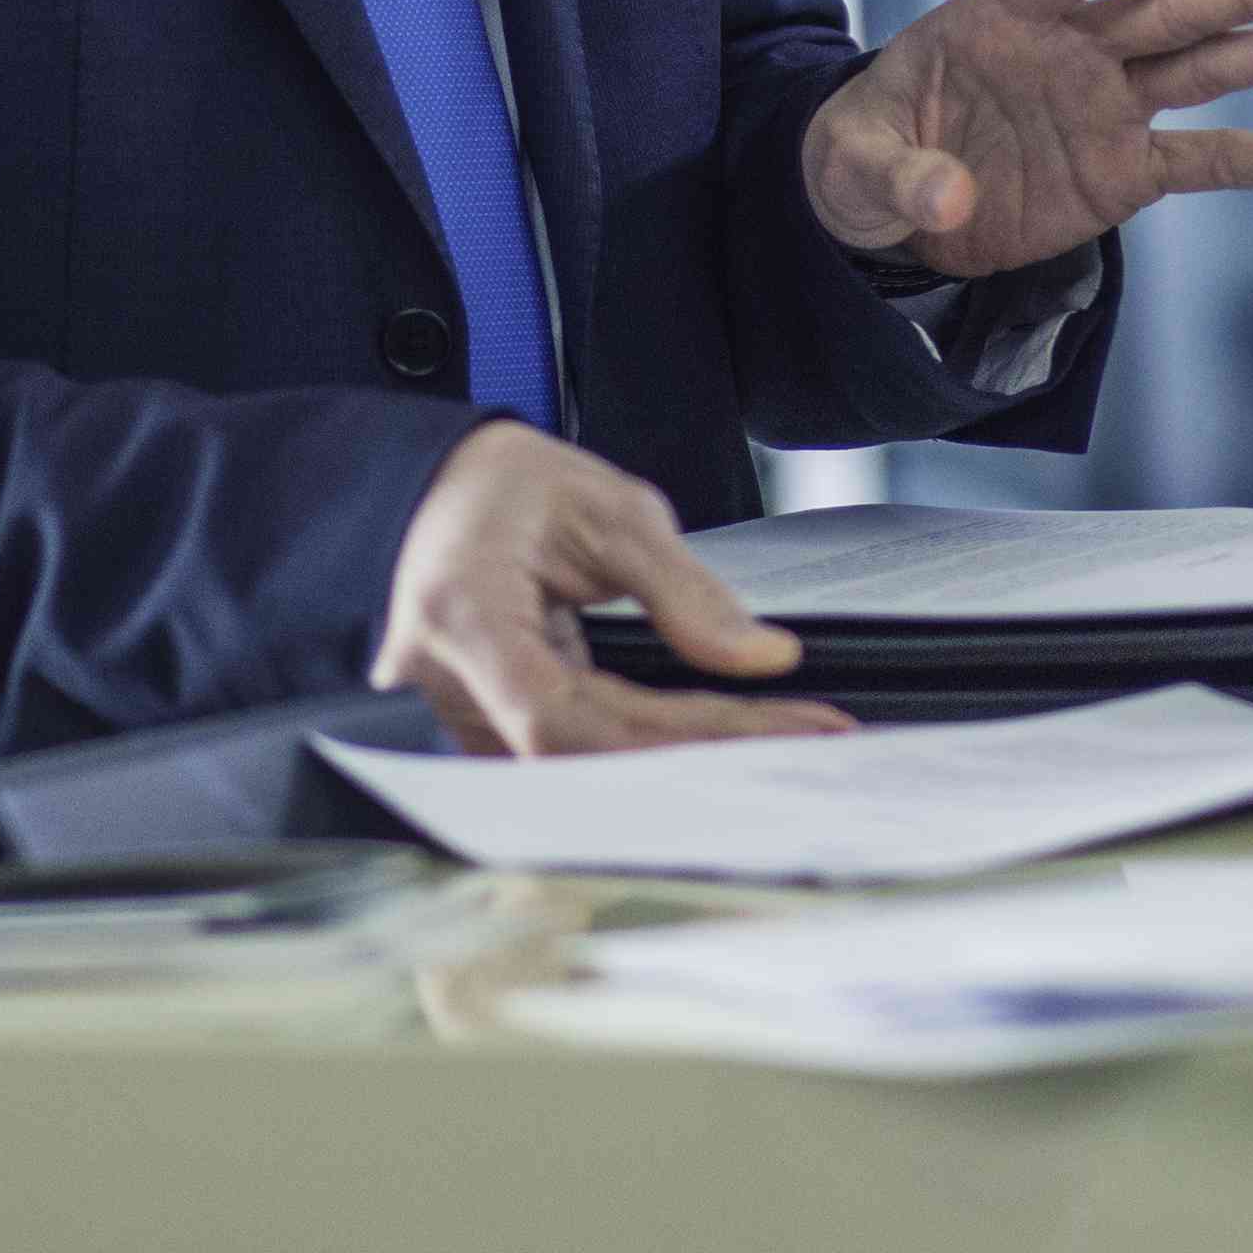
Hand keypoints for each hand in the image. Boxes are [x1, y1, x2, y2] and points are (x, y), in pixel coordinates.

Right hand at [372, 421, 851, 758]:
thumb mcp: (611, 509)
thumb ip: (686, 592)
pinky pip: (572, 753)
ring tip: (779, 733)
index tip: (774, 726)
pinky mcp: (486, 726)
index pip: (562, 719)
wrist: (444, 487)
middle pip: (585, 753)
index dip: (672, 735)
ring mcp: (457, 714)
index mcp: (464, 616)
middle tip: (807, 732)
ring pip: (582, 766)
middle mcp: (445, 683)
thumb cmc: (510, 486)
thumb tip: (763, 658)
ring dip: (681, 755)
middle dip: (705, 747)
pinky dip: (646, 745)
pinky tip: (714, 735)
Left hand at [801, 0, 1252, 279]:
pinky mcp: (1126, 171)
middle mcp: (1071, 48)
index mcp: (1002, 12)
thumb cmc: (862, 155)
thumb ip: (898, 173)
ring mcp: (1105, 106)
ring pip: (1201, 71)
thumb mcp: (851, 164)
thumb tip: (951, 199)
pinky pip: (1212, 162)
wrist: (888, 208)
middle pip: (1167, 10)